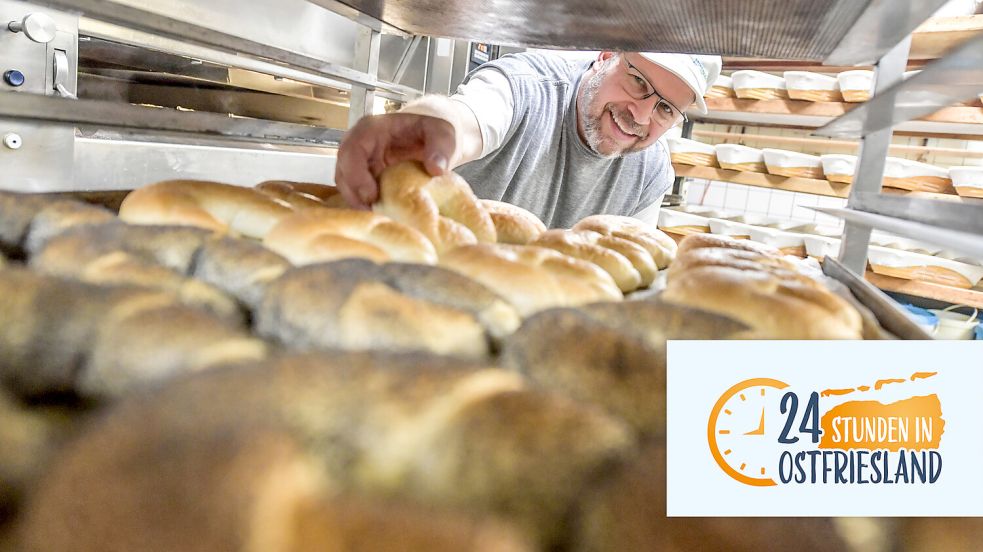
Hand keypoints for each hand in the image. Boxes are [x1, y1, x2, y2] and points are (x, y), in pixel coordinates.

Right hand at [334, 113, 456, 209]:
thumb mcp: (442, 133)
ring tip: (376, 219)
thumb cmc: (431, 130)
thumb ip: (440, 148)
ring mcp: (359, 161)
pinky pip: (355, 192)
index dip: (356, 174)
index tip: (371, 195)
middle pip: (343, 170)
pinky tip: (378, 216)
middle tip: (372, 214)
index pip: (353, 149)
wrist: (429, 135)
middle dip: (354, 194)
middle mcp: (359, 144)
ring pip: (345, 184)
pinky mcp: (363, 176)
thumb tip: (436, 169)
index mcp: (372, 128)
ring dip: (357, 202)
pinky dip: (364, 205)